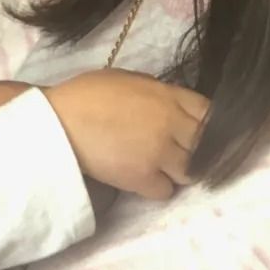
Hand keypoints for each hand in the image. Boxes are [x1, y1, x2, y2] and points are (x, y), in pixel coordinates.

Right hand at [44, 69, 208, 199]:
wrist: (58, 122)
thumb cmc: (87, 94)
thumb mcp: (129, 79)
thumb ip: (159, 94)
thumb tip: (174, 107)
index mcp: (168, 96)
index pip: (211, 114)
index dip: (209, 124)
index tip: (200, 131)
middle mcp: (171, 124)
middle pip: (207, 145)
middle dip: (197, 149)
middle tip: (179, 150)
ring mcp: (160, 153)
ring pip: (192, 171)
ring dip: (179, 169)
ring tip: (160, 165)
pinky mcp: (144, 178)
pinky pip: (166, 190)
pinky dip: (156, 186)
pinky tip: (141, 176)